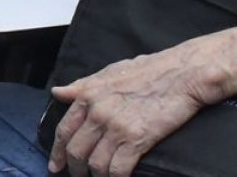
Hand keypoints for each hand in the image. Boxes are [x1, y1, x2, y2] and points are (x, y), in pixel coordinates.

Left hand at [49, 46, 214, 176]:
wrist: (180, 75)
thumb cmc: (148, 70)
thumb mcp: (107, 73)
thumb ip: (81, 86)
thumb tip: (57, 92)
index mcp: (87, 95)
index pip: (64, 129)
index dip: (57, 151)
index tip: (55, 165)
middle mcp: (97, 112)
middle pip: (76, 150)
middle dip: (75, 169)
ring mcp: (116, 127)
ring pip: (95, 164)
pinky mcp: (136, 140)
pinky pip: (117, 169)